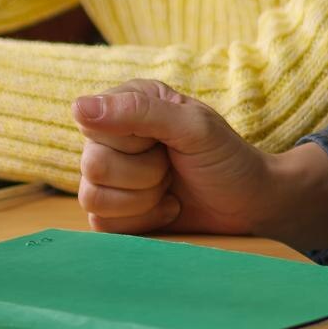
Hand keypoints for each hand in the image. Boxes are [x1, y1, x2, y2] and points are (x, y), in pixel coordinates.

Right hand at [71, 79, 327, 251]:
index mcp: (126, 103)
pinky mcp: (113, 212)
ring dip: (143, 199)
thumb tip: (77, 106)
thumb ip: (139, 112)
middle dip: (145, 174)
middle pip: (92, 165)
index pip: (94, 125)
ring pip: (92, 198)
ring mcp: (109, 176)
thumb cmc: (226, 158)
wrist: (250, 203)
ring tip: (170, 187)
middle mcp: (110, 137)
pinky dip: (142, 221)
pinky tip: (167, 208)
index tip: (165, 140)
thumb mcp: (194, 127)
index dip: (133, 143)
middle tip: (173, 167)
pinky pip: (101, 225)